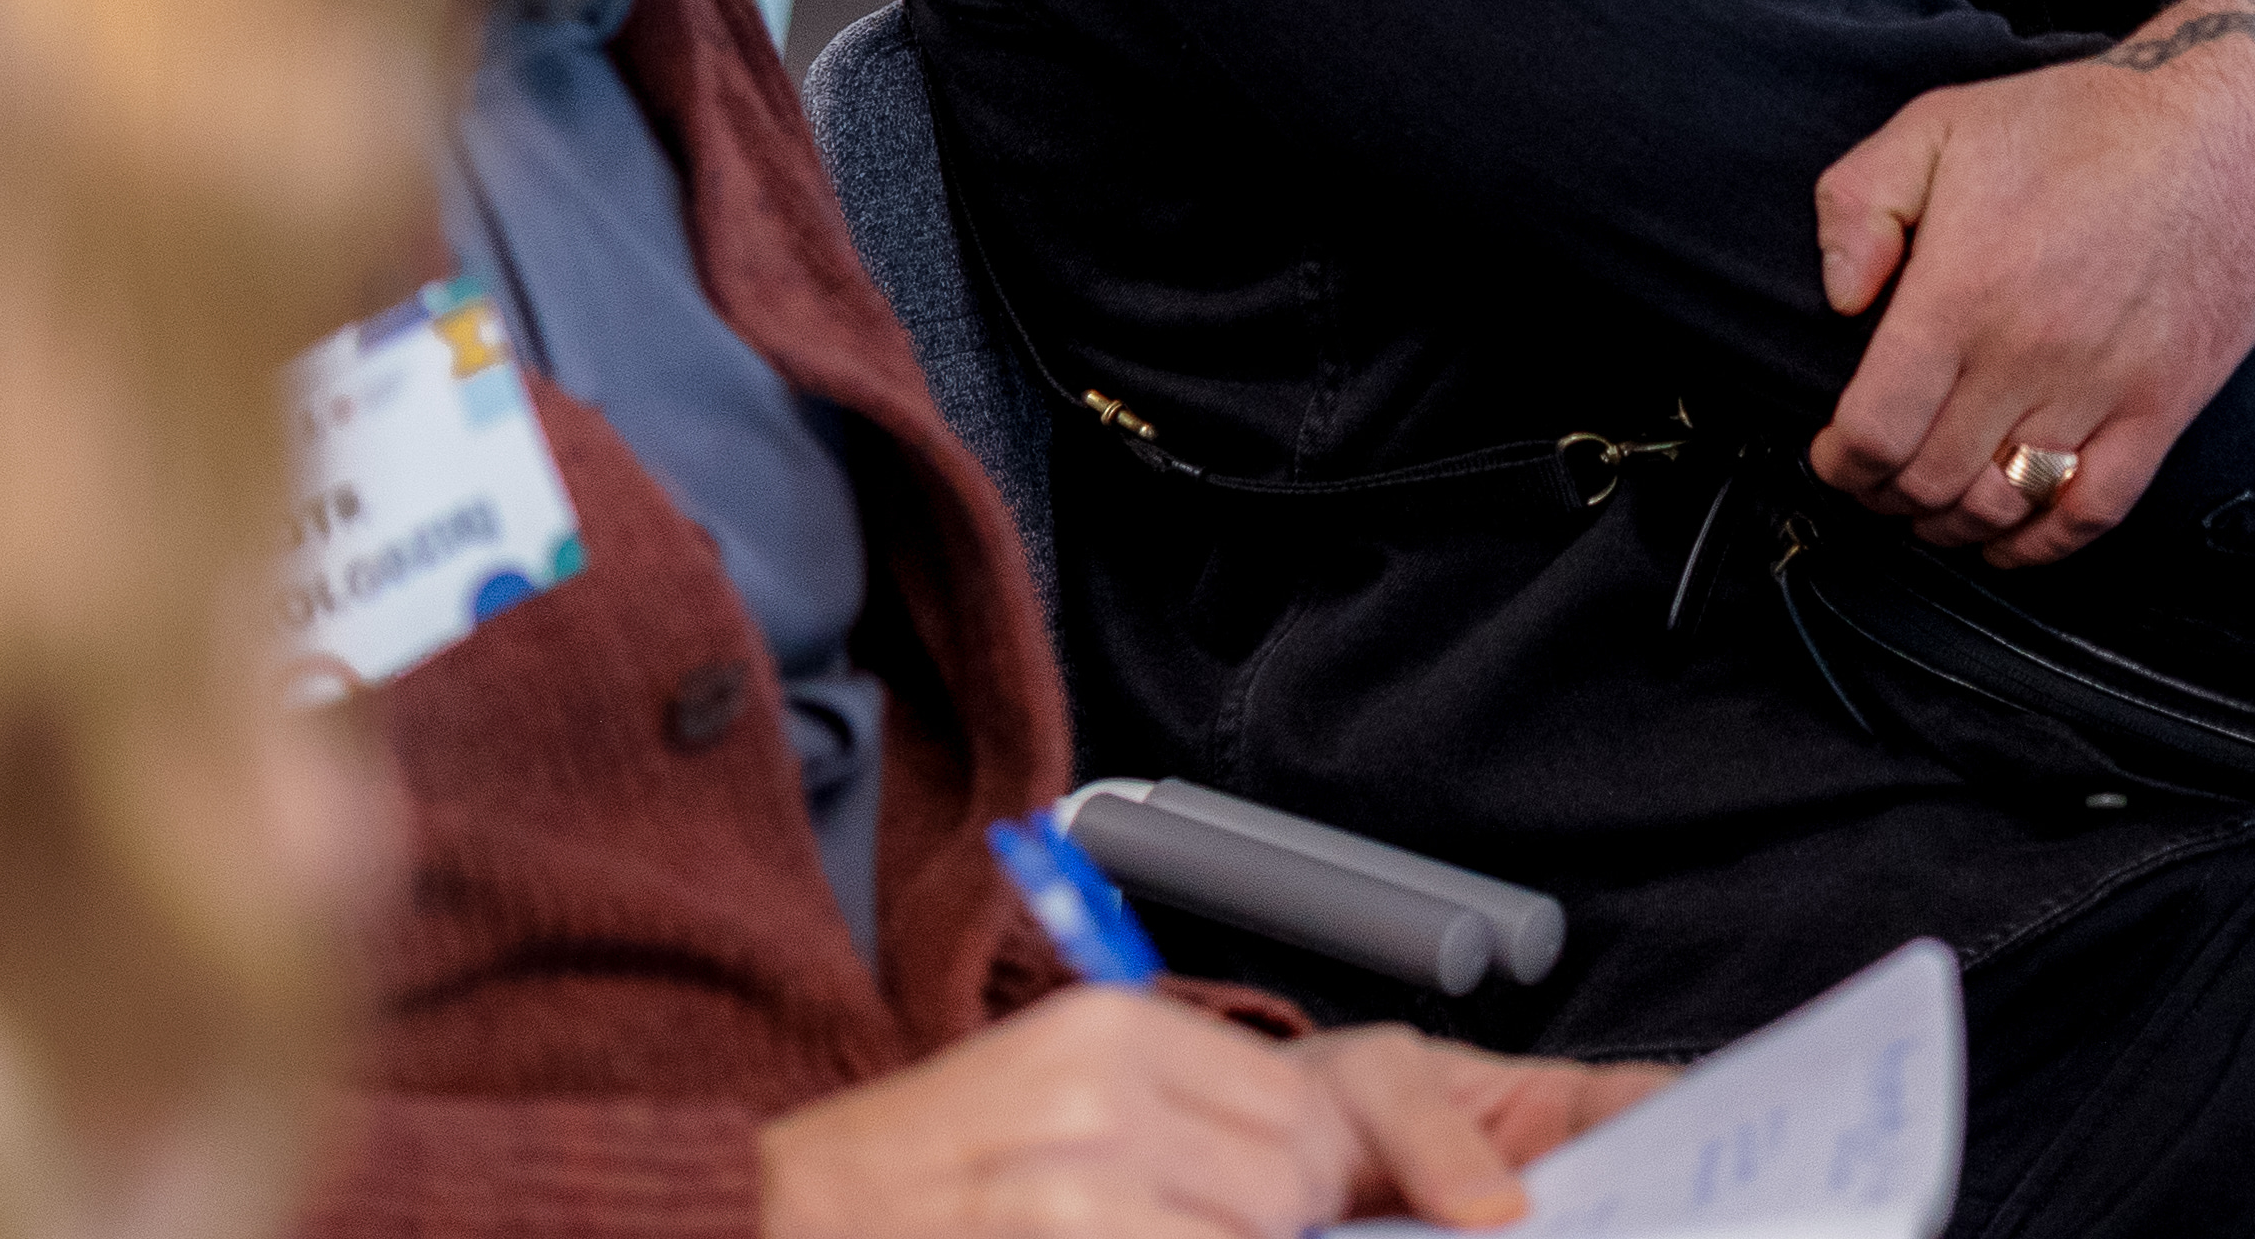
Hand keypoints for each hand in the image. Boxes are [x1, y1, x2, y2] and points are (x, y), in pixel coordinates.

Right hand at [754, 993, 1667, 1238]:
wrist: (764, 1218)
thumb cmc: (923, 1194)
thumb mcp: (1067, 1123)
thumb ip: (1200, 1135)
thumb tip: (1363, 1186)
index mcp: (1115, 1034)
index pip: (1329, 1095)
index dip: (1415, 1159)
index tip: (1490, 1210)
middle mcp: (1101, 1083)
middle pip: (1299, 1177)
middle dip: (1285, 1232)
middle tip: (1188, 1218)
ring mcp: (1075, 1170)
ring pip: (1262, 1229)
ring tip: (1118, 1227)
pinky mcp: (1056, 1223)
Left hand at [1810, 0, 2254, 568]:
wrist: (2220, 125)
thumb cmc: (2076, 122)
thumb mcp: (1935, 124)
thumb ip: (1859, 205)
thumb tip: (1840, 300)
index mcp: (1962, 292)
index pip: (1877, 429)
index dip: (1841, 461)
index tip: (1833, 456)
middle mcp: (2028, 354)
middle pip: (1931, 479)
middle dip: (1886, 495)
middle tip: (1875, 483)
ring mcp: (2101, 389)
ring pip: (2004, 505)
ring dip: (1953, 525)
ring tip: (1931, 509)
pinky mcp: (2163, 406)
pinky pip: (2094, 509)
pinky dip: (2042, 545)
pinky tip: (2012, 538)